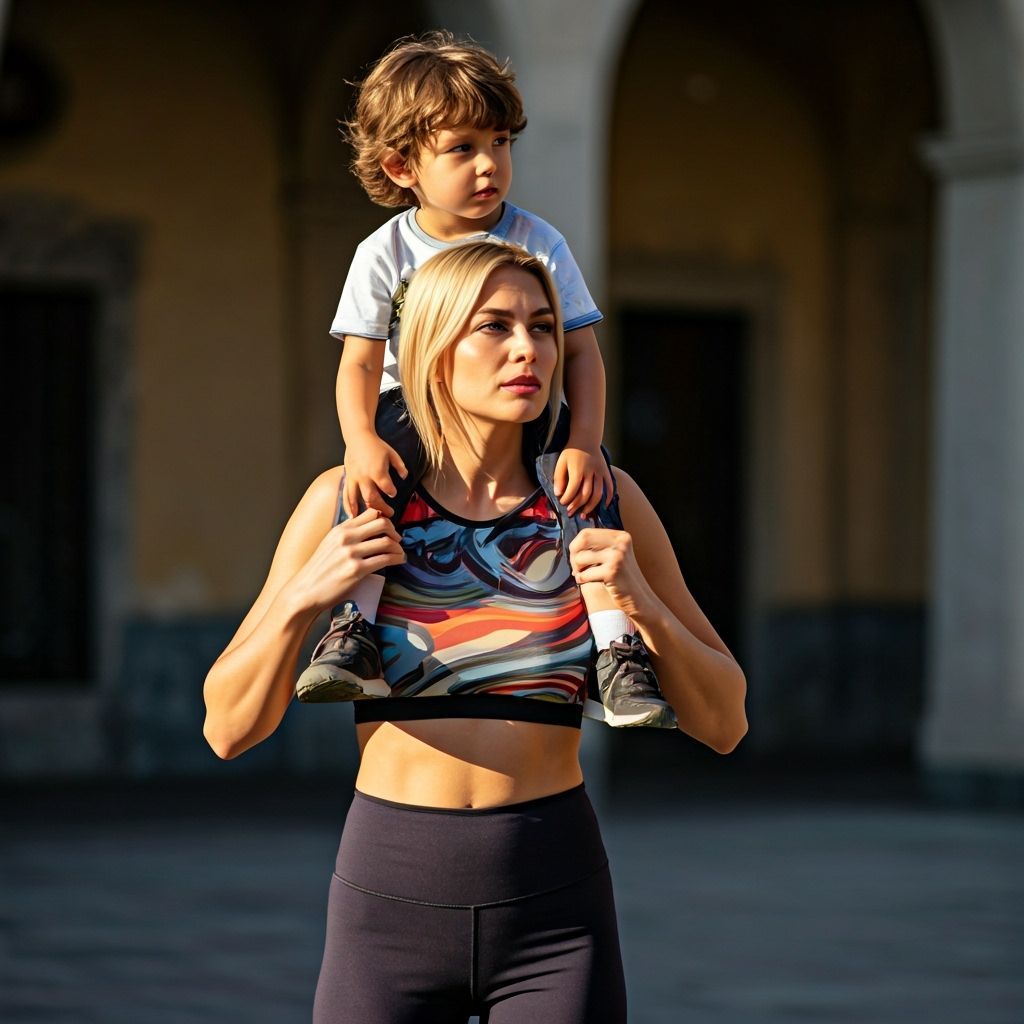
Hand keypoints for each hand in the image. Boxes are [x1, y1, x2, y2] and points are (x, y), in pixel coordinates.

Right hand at [289, 508, 404, 612]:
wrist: (305, 591)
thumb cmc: (319, 570)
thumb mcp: (329, 544)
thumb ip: (347, 535)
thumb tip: (367, 529)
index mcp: (340, 529)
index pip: (371, 513)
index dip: (385, 519)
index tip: (389, 529)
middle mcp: (346, 537)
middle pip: (382, 523)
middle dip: (395, 531)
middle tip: (398, 540)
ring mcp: (351, 553)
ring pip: (386, 542)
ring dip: (398, 548)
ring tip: (400, 553)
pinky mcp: (356, 570)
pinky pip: (384, 559)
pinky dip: (396, 559)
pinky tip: (399, 561)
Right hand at [343, 430, 407, 517]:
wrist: (357, 437)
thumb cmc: (376, 445)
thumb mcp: (392, 454)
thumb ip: (400, 466)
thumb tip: (405, 477)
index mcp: (378, 471)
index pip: (387, 488)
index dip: (392, 492)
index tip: (393, 493)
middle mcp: (365, 477)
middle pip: (373, 498)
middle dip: (382, 508)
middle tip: (389, 514)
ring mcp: (355, 479)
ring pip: (359, 499)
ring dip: (365, 511)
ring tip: (370, 520)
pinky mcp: (348, 478)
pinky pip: (347, 495)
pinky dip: (349, 506)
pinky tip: (351, 515)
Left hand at [553, 447, 615, 516]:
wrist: (586, 439)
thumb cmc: (571, 452)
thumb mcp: (561, 462)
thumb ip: (559, 478)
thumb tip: (558, 494)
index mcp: (578, 469)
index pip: (573, 489)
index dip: (567, 499)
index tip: (562, 502)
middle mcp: (591, 472)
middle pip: (586, 494)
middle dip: (577, 505)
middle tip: (570, 511)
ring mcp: (600, 472)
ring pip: (598, 493)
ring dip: (591, 506)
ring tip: (584, 513)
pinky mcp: (606, 472)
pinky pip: (610, 487)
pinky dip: (608, 498)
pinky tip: (603, 507)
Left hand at [568, 527, 656, 621]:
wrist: (639, 599)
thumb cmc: (622, 579)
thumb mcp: (615, 556)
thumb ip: (599, 547)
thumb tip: (573, 544)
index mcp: (621, 536)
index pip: (586, 533)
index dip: (576, 546)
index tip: (577, 558)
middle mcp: (620, 543)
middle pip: (582, 540)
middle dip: (574, 555)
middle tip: (576, 568)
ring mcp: (617, 556)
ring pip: (580, 557)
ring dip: (577, 569)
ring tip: (583, 575)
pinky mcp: (612, 571)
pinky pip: (584, 574)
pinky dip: (581, 579)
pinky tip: (586, 582)